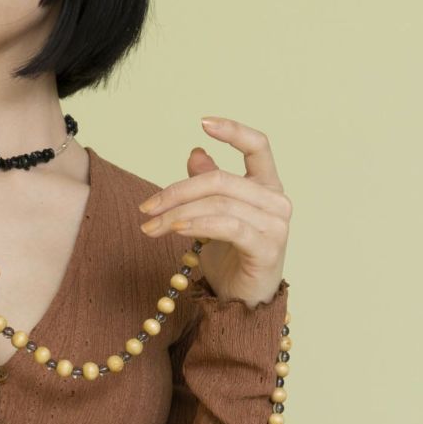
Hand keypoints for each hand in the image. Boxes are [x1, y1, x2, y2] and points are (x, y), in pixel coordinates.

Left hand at [137, 116, 290, 308]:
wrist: (243, 301)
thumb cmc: (231, 256)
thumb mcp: (215, 216)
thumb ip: (209, 185)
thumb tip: (196, 152)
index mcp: (267, 186)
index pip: (258, 146)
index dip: (233, 130)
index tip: (203, 122)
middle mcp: (276, 201)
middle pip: (221, 180)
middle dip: (177, 191)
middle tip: (146, 207)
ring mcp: (275, 225)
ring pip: (219, 203)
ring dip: (177, 213)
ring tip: (149, 226)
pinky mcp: (266, 248)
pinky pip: (227, 227)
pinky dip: (197, 224)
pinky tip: (174, 229)